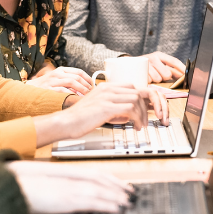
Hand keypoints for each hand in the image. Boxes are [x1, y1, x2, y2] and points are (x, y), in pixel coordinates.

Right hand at [5, 160, 133, 213]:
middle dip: (116, 185)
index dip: (106, 177)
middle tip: (130, 192)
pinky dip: (106, 203)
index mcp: (60, 172)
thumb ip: (52, 185)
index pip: (90, 172)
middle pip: (98, 178)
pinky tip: (115, 207)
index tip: (118, 182)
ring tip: (127, 201)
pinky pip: (91, 201)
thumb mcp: (37, 182)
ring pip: (98, 189)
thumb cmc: (16, 183)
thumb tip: (62, 192)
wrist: (6, 184)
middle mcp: (66, 177)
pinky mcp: (65, 198)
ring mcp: (66, 187)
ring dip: (115, 195)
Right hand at [27, 66, 92, 95]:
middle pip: (77, 77)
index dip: (88, 79)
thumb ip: (68, 81)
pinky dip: (71, 95)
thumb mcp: (57, 79)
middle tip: (92, 93)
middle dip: (87, 85)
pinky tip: (76, 99)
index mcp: (61, 70)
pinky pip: (63, 91)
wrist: (28, 90)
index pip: (79, 72)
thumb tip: (84, 88)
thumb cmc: (44, 87)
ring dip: (81, 89)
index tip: (93, 86)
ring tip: (86, 96)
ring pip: (72, 82)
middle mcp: (57, 73)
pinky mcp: (49, 88)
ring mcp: (53, 80)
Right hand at [34, 84, 167, 147]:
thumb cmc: (80, 118)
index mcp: (105, 87)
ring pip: (136, 99)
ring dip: (143, 114)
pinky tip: (136, 127)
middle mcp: (107, 88)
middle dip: (147, 106)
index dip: (143, 98)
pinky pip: (131, 108)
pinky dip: (138, 118)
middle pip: (137, 91)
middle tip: (147, 119)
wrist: (65, 122)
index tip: (147, 110)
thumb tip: (129, 114)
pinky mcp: (106, 107)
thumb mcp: (98, 108)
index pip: (132, 87)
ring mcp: (107, 96)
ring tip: (141, 125)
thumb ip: (113, 107)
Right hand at [141, 52, 184, 82]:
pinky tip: (145, 78)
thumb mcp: (158, 64)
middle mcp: (153, 58)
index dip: (181, 68)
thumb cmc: (146, 66)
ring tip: (150, 77)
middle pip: (167, 73)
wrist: (127, 64)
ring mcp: (146, 64)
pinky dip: (148, 81)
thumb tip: (183, 75)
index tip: (187, 75)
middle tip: (159, 76)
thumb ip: (170, 69)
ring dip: (155, 80)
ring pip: (158, 78)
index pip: (173, 61)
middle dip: (164, 77)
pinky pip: (149, 81)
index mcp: (159, 55)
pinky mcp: (140, 71)